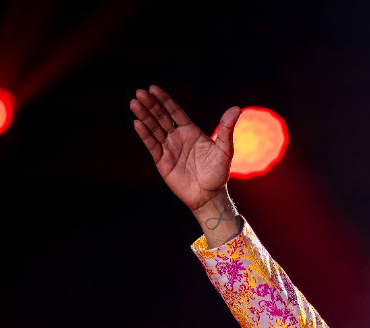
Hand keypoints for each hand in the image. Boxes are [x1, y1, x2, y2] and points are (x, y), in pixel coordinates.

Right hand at [130, 85, 240, 211]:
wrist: (209, 196)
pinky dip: (144, 134)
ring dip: (144, 116)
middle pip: (161, 117)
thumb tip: (236, 108)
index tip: (153, 88)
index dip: (164, 100)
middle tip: (140, 92)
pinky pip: (152, 145)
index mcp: (190, 131)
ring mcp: (169, 149)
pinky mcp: (162, 162)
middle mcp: (177, 138)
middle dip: (151, 105)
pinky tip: (137, 123)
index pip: (174, 111)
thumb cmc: (218, 174)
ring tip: (134, 103)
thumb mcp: (224, 150)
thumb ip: (226, 129)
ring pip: (154, 129)